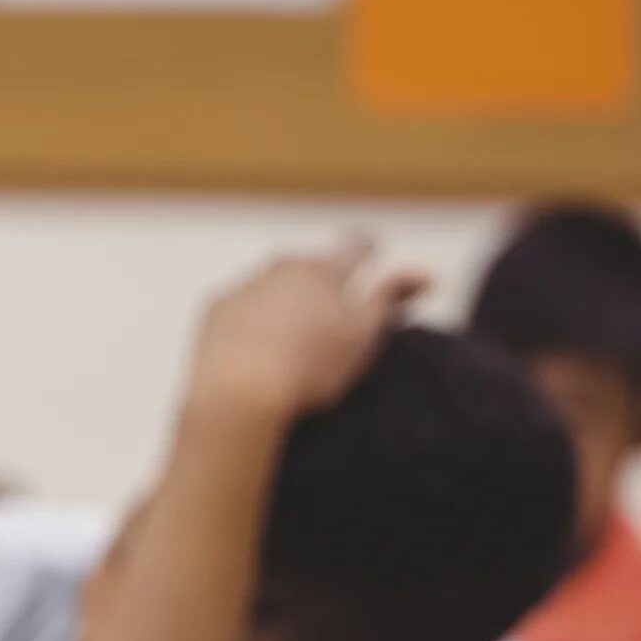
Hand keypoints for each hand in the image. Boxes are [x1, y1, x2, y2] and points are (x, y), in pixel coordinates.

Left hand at [187, 242, 428, 424]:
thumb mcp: (364, 336)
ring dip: (283, 299)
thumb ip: (391, 300)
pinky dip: (250, 318)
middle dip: (320, 278)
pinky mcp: (214, 309)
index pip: (356, 247)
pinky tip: (254, 345)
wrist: (238, 392)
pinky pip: (240, 307)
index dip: (367, 250)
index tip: (371, 250)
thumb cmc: (311, 367)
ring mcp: (244, 286)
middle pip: (309, 265)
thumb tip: (426, 272)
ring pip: (271, 285)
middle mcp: (282, 266)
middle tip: (328, 305)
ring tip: (291, 333)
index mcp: (326, 269)